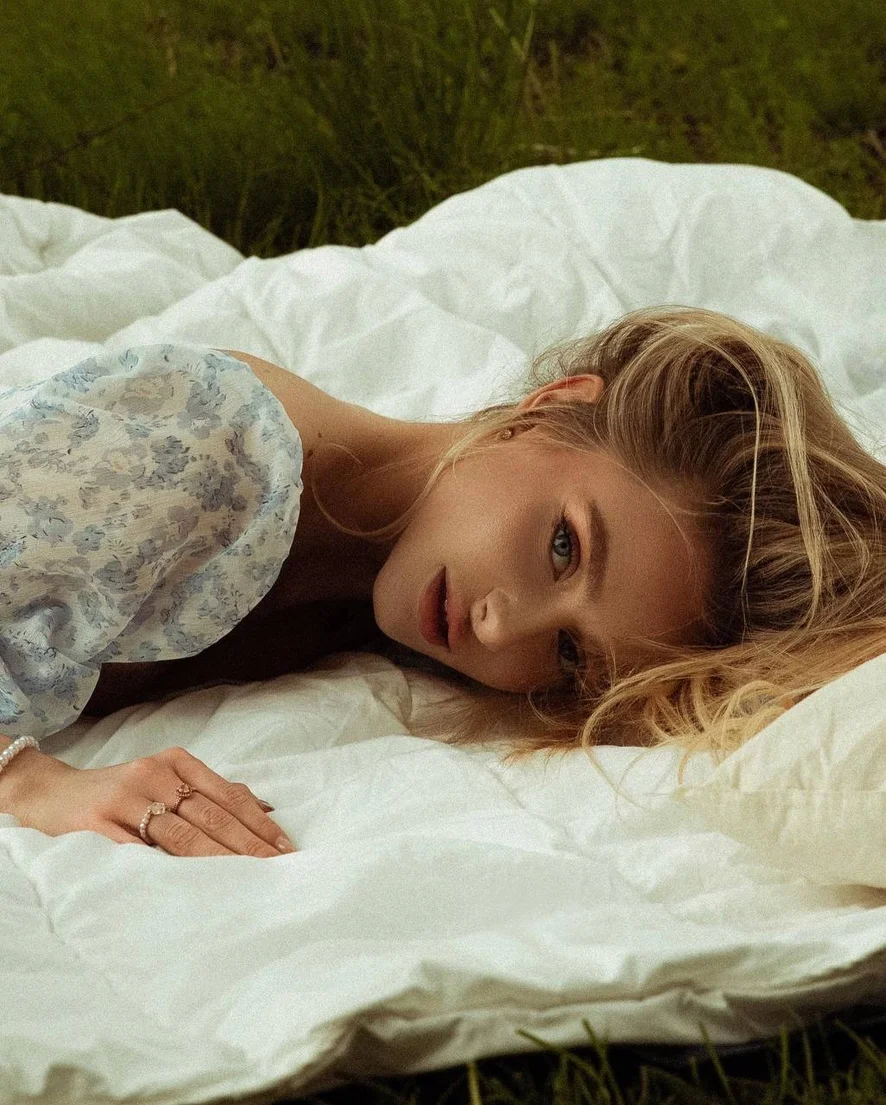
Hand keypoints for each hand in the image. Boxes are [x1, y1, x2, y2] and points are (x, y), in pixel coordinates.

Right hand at [7, 746, 295, 856]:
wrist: (49, 792)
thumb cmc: (119, 792)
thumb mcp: (164, 780)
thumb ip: (208, 793)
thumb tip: (265, 809)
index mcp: (176, 763)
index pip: (228, 796)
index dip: (259, 823)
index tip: (286, 849)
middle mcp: (154, 774)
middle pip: (210, 815)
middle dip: (247, 845)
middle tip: (277, 870)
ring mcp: (124, 797)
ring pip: (179, 833)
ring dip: (217, 858)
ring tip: (246, 878)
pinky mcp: (96, 823)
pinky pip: (136, 850)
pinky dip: (163, 867)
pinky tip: (188, 884)